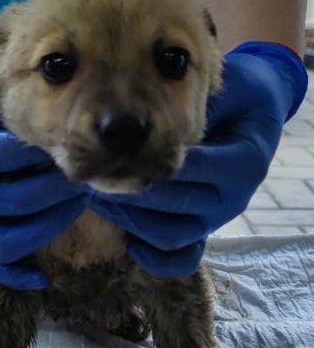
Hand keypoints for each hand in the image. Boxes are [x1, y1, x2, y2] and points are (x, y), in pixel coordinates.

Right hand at [0, 18, 85, 288]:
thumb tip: (53, 107)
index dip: (45, 146)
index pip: (5, 157)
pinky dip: (16, 275)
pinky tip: (44, 276)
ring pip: (9, 241)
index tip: (75, 132)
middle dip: (60, 185)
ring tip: (79, 196)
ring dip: (51, 224)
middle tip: (92, 163)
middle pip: (16, 202)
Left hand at [86, 42, 308, 277]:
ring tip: (99, 197)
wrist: (257, 113)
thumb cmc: (235, 95)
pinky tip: (130, 244)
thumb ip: (189, 103)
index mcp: (244, 163)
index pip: (187, 168)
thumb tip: (137, 114)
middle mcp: (234, 198)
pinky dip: (155, 259)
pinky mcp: (204, 231)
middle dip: (127, 190)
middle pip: (173, 202)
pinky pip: (180, 258)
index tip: (107, 151)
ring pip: (170, 234)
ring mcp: (218, 218)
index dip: (145, 161)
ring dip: (130, 219)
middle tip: (90, 175)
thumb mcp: (221, 89)